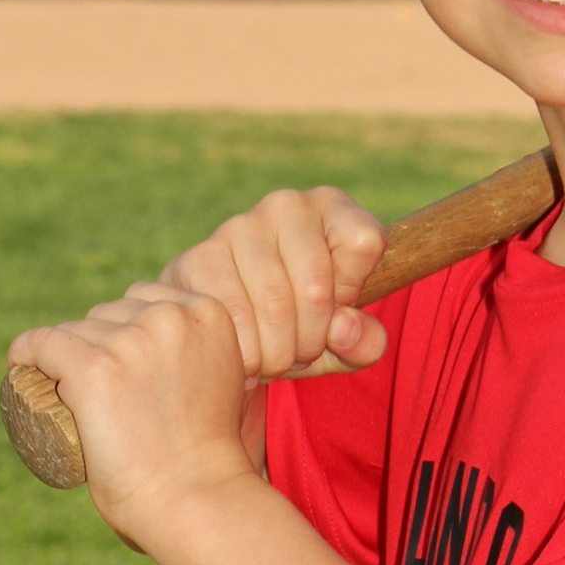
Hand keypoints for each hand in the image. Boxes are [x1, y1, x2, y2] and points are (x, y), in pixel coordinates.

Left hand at [7, 282, 254, 541]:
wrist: (196, 498)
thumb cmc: (212, 461)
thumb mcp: (225, 387)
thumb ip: (208, 359)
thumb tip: (179, 356)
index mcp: (209, 312)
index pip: (147, 299)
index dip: (127, 332)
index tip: (120, 369)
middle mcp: (171, 316)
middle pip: (110, 313)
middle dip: (99, 346)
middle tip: (100, 398)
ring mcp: (130, 339)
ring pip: (76, 332)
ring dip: (66, 359)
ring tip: (70, 401)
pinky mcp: (92, 366)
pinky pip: (41, 345)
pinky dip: (26, 356)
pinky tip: (20, 367)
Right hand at [160, 187, 388, 382]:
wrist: (227, 331)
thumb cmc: (299, 326)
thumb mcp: (344, 341)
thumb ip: (364, 341)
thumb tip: (344, 329)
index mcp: (332, 209)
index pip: (364, 242)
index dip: (352, 292)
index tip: (336, 308)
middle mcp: (287, 206)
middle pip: (318, 288)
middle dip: (310, 341)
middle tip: (299, 354)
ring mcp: (240, 226)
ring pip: (275, 306)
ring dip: (277, 353)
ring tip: (273, 358)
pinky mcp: (200, 256)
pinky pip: (234, 316)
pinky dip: (245, 353)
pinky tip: (245, 356)